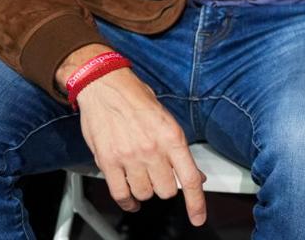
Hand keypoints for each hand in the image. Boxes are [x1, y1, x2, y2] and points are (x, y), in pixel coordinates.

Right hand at [59, 49, 206, 225]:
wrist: (106, 87)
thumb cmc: (137, 99)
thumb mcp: (167, 120)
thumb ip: (180, 149)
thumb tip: (195, 174)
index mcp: (172, 137)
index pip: (190, 178)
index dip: (196, 203)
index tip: (198, 217)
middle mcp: (153, 149)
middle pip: (167, 190)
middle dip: (167, 187)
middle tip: (162, 175)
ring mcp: (130, 157)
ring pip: (145, 194)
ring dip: (146, 191)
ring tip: (144, 177)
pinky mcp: (108, 162)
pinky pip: (121, 194)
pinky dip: (128, 201)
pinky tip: (131, 199)